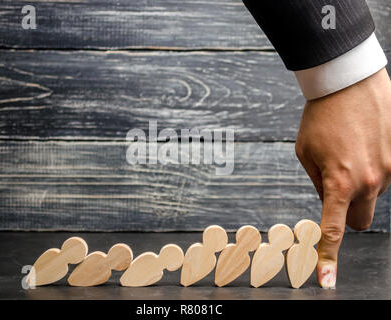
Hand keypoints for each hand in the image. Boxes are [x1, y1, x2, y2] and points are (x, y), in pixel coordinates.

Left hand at [295, 67, 390, 287]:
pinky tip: (363, 145)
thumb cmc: (321, 117)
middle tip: (338, 190)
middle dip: (349, 214)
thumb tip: (329, 201)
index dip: (329, 257)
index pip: (334, 230)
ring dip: (360, 184)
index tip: (327, 280)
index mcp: (339, 183)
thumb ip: (318, 183)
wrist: (349, 83)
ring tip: (348, 152)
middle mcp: (371, 181)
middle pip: (362, 221)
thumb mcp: (305, 153)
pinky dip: (372, 169)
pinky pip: (385, 176)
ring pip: (374, 195)